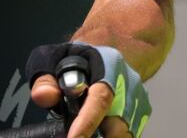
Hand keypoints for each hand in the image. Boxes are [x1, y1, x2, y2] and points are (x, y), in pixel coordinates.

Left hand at [27, 43, 150, 137]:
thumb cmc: (77, 59)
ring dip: (105, 135)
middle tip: (77, 133)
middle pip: (118, 123)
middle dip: (97, 134)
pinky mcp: (143, 112)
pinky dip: (111, 135)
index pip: (101, 98)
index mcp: (109, 65)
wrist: (105, 55)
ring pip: (125, 132)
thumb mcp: (53, 59)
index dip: (87, 122)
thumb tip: (44, 96)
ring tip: (86, 129)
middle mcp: (129, 83)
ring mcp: (139, 98)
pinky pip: (129, 133)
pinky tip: (97, 131)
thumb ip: (46, 79)